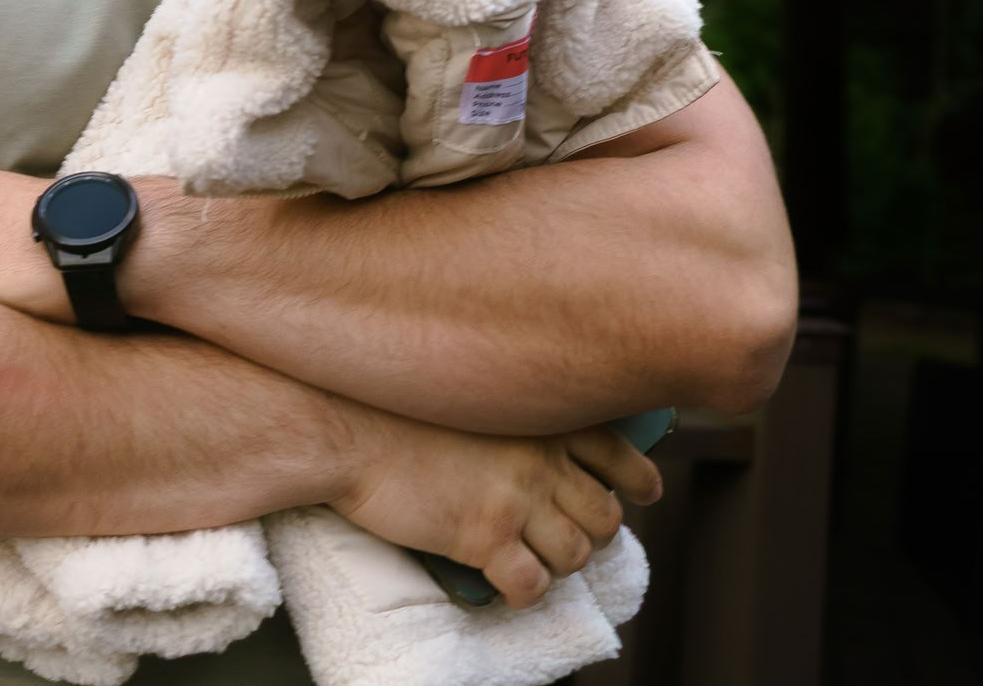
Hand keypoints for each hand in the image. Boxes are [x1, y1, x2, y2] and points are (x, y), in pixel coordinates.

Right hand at [329, 404, 662, 608]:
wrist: (340, 426)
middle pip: (604, 515)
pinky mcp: (484, 539)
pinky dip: (525, 593)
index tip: (642, 491)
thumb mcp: (468, 389)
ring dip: (558, 563)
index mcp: (540, 417)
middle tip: (569, 534)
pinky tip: (507, 586)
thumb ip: (511, 410)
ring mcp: (515, 500)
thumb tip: (532, 436)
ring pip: (575, 555)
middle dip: (592, 532)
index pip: (619, 454)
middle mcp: (540, 458)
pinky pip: (531, 585)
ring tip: (533, 559)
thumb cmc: (390, 403)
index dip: (638, 479)